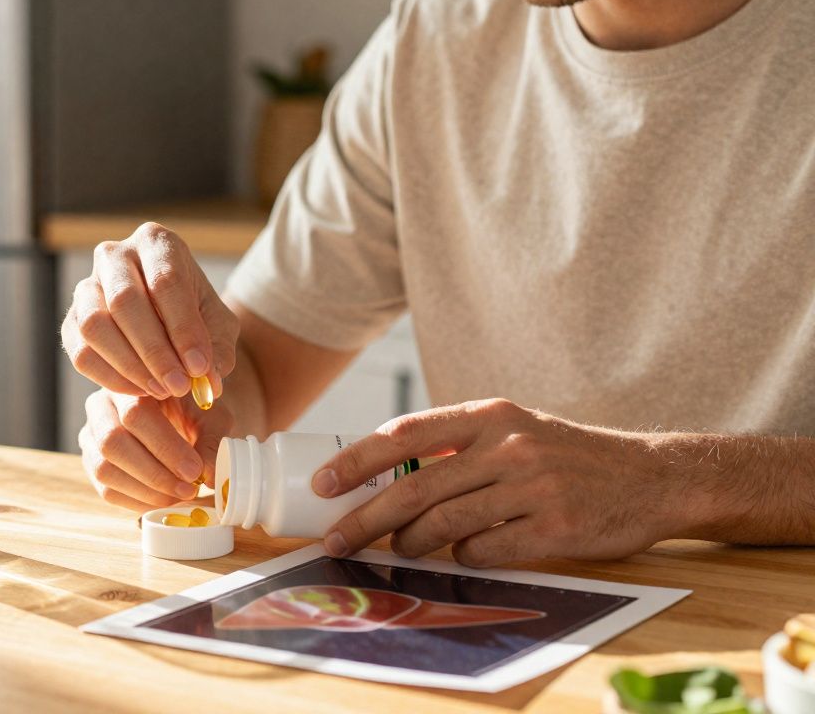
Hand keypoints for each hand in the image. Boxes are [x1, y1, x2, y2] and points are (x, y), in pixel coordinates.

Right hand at [61, 222, 238, 399]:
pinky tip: (139, 391)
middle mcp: (115, 255)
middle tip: (179, 386)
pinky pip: (81, 352)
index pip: (165, 281)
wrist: (168, 325)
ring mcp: (86, 286)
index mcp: (156, 243)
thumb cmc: (197, 318)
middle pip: (125, 300)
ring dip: (130, 365)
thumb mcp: (218, 328)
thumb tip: (207, 379)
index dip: (183, 328)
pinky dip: (110, 378)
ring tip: (161, 390)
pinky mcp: (71, 320)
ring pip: (94, 325)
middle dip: (154, 351)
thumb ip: (217, 351)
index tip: (199, 368)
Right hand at [79, 388, 233, 511]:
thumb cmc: (193, 410)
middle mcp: (100, 406)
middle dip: (154, 473)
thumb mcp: (210, 417)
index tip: (195, 470)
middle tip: (189, 488)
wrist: (177, 414)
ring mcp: (90, 436)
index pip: (135, 414)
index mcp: (129, 383)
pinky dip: (138, 501)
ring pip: (104, 469)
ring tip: (180, 495)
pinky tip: (165, 498)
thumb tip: (209, 476)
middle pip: (112, 443)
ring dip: (147, 491)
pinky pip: (107, 490)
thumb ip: (211, 442)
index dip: (165, 447)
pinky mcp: (91, 463)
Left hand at [312, 399, 670, 566]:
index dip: (357, 461)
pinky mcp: (554, 529)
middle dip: (365, 518)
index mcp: (490, 415)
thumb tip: (381, 475)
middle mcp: (509, 446)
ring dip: (410, 544)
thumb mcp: (513, 429)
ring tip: (400, 549)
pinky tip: (466, 554)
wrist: (651, 477)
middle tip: (337, 540)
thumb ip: (456, 445)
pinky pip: (484, 552)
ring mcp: (533, 488)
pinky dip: (464, 558)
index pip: (405, 435)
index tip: (322, 483)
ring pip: (443, 525)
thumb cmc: (566, 455)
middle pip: (413, 489)